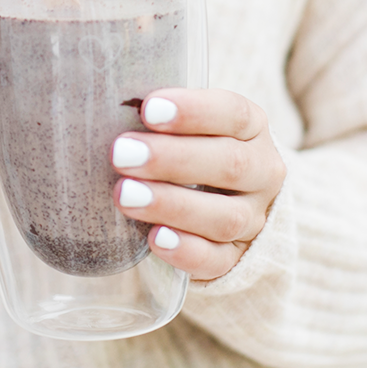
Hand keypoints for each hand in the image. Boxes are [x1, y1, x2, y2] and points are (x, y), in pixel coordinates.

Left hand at [110, 89, 285, 280]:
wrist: (226, 202)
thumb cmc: (190, 149)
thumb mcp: (185, 127)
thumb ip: (158, 119)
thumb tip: (104, 107)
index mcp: (251, 128)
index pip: (233, 113)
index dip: (193, 111)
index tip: (148, 109)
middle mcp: (261, 172)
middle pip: (229, 164)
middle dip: (170, 159)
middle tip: (121, 154)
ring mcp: (254, 218)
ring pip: (224, 216)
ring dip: (171, 204)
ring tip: (125, 195)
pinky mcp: (238, 258)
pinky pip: (218, 260)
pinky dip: (186, 251)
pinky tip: (155, 239)